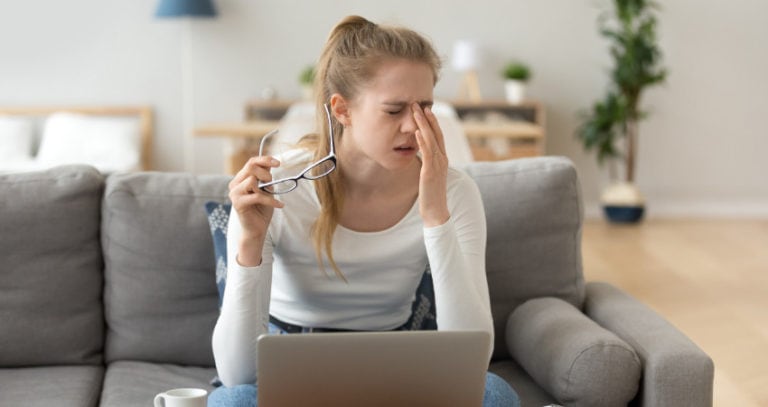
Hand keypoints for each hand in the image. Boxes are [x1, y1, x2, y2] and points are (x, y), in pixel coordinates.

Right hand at [228, 156, 283, 265]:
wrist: (256, 229)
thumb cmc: (262, 210)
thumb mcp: (266, 190)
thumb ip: (266, 177)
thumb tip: (270, 164)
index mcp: (241, 178)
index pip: (251, 162)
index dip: (265, 160)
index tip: (278, 163)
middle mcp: (235, 184)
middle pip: (251, 167)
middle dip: (265, 174)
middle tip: (272, 185)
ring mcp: (234, 193)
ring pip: (252, 180)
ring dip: (266, 188)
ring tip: (271, 196)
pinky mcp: (238, 203)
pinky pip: (257, 196)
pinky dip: (271, 200)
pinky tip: (279, 205)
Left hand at [412, 103, 449, 226]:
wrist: (436, 212)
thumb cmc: (431, 195)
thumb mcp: (430, 175)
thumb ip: (428, 163)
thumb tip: (420, 154)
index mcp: (443, 159)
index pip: (438, 136)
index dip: (432, 122)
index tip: (425, 109)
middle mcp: (443, 159)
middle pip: (436, 134)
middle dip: (427, 118)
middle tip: (419, 104)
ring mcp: (438, 165)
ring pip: (431, 140)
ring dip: (423, 125)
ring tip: (416, 112)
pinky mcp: (430, 172)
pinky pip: (427, 153)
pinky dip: (422, 141)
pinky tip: (416, 132)